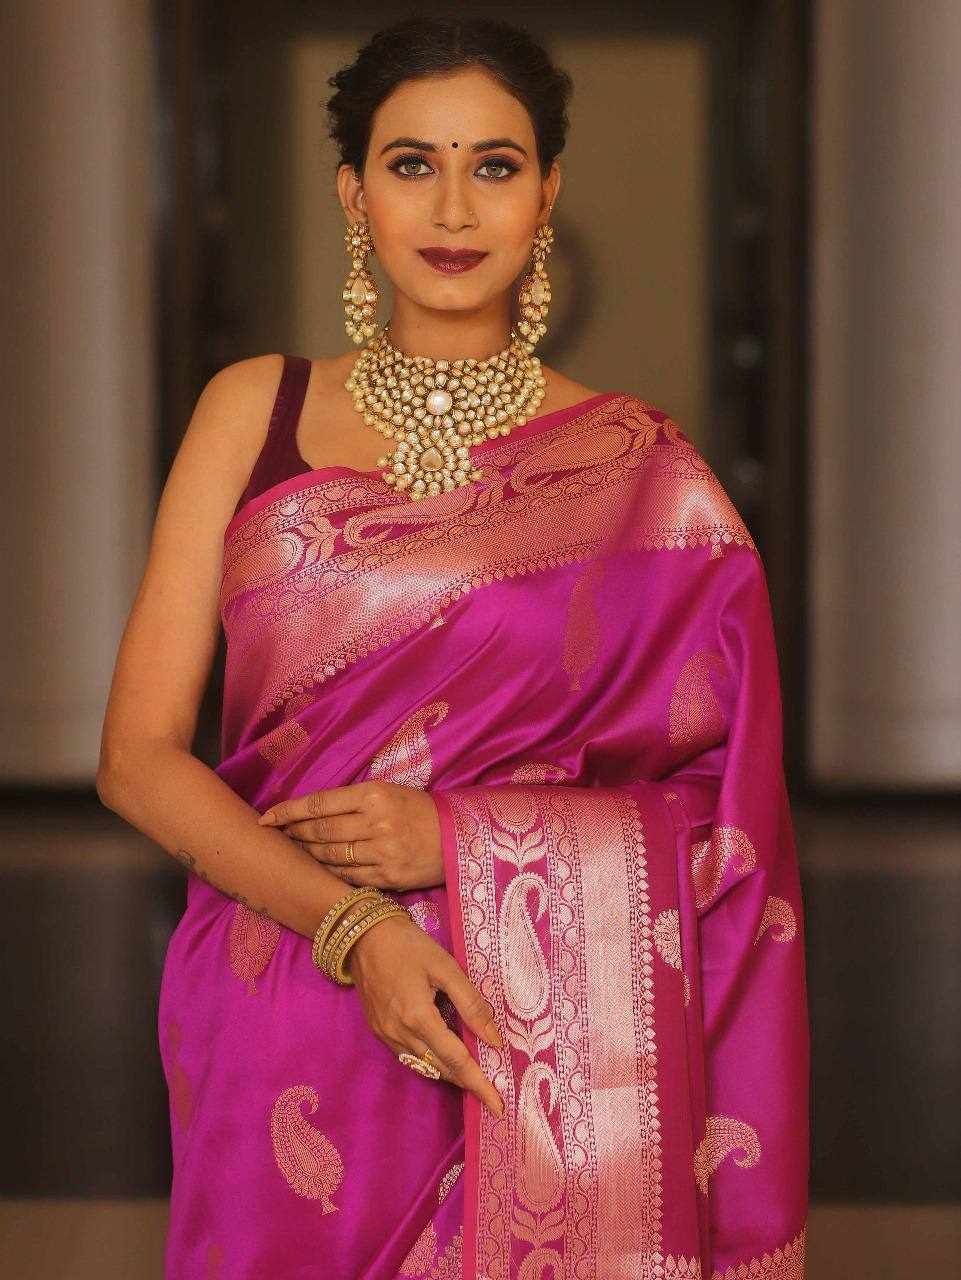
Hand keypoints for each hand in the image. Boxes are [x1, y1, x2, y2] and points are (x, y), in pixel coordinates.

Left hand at [257, 780, 443, 892]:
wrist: (458, 837)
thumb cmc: (420, 810)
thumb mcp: (389, 792)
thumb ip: (353, 801)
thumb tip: (311, 812)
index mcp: (374, 795)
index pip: (319, 804)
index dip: (288, 811)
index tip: (267, 818)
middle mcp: (375, 822)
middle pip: (319, 831)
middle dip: (293, 834)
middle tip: (278, 836)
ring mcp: (381, 851)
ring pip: (329, 856)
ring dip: (307, 855)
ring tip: (295, 853)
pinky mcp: (388, 876)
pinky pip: (347, 876)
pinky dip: (329, 873)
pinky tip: (320, 870)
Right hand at [347, 910, 505, 1119]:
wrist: (363, 936)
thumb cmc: (408, 946)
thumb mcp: (445, 967)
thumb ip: (471, 1003)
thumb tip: (494, 1039)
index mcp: (419, 1019)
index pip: (457, 1061)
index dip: (480, 1084)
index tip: (499, 1106)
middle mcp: (400, 1034)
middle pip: (441, 1069)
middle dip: (468, 1083)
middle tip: (494, 1094)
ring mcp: (386, 1035)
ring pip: (424, 1066)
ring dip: (450, 1074)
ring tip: (475, 1077)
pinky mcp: (379, 1031)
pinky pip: (410, 1057)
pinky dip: (431, 1062)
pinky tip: (445, 1056)